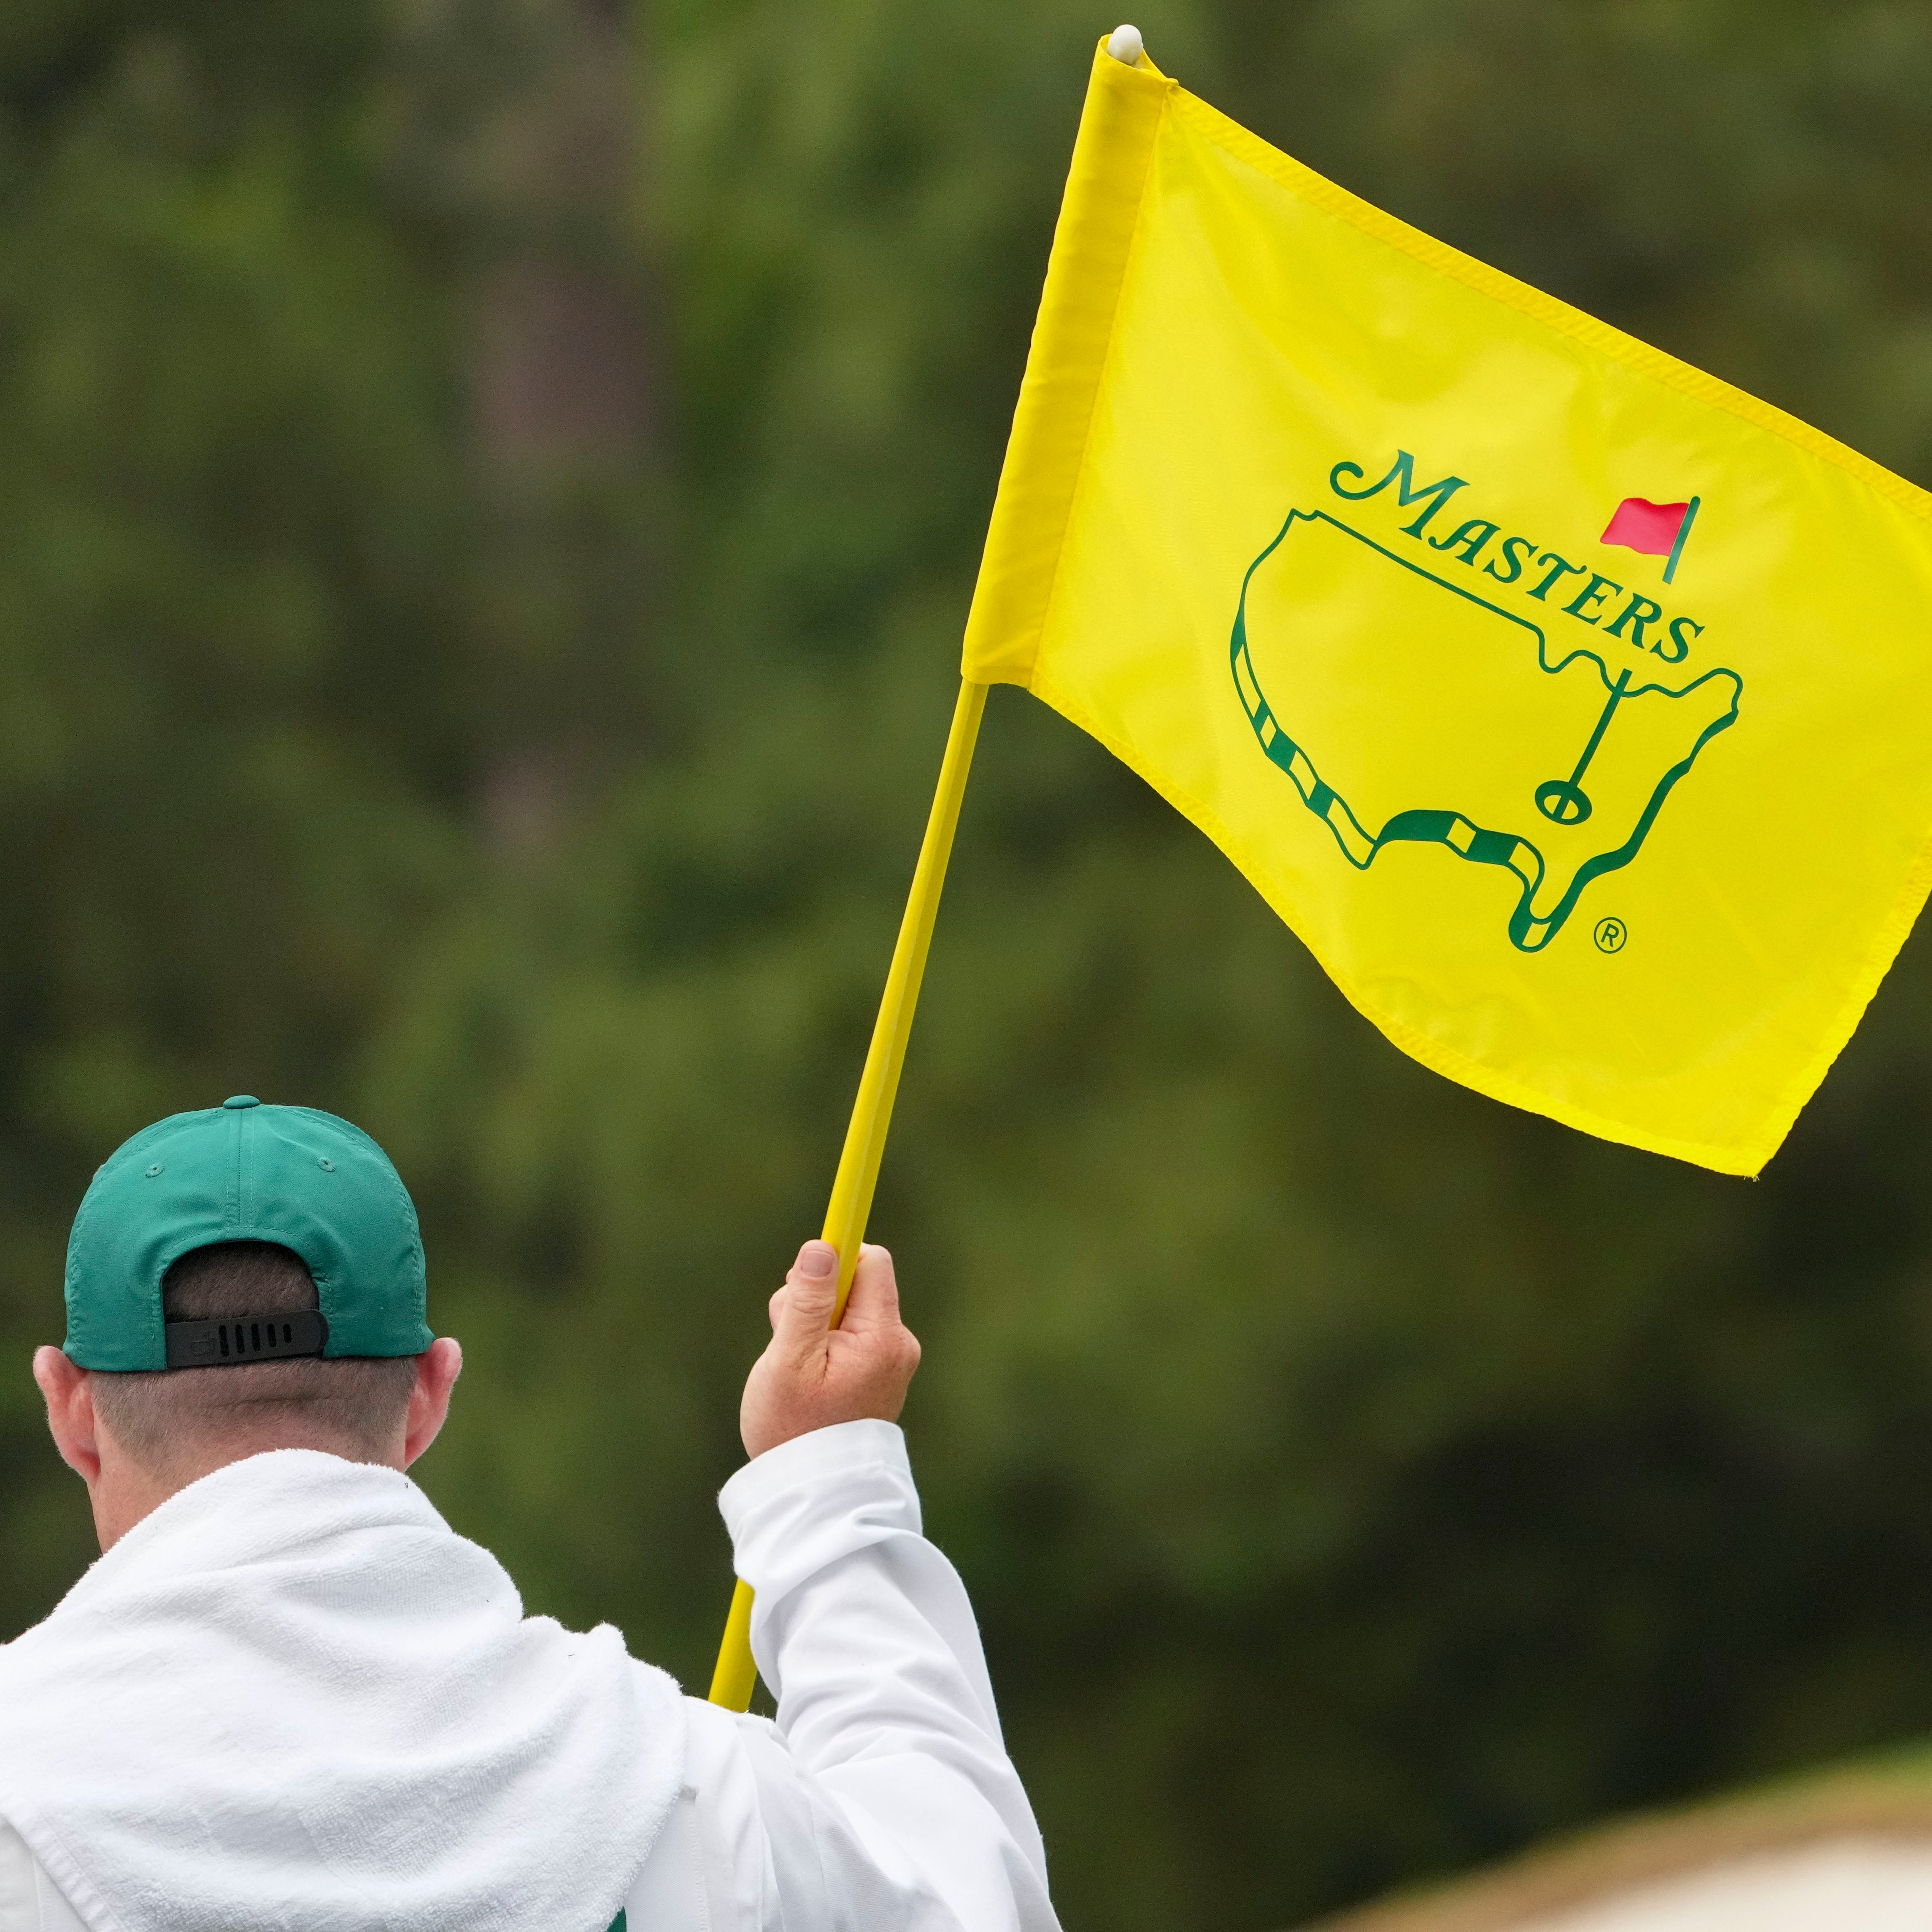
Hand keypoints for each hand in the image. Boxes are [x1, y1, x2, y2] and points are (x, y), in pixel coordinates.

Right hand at [740, 1240, 920, 1458]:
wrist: (813, 1491)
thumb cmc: (793, 1429)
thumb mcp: (789, 1359)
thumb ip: (806, 1301)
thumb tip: (821, 1246)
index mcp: (883, 1337)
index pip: (871, 1262)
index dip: (836, 1259)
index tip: (805, 1275)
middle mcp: (898, 1344)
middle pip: (855, 1284)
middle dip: (814, 1300)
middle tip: (788, 1343)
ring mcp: (892, 1360)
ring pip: (847, 1310)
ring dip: (813, 1325)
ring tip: (796, 1369)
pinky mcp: (880, 1372)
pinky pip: (850, 1335)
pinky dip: (822, 1346)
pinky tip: (809, 1378)